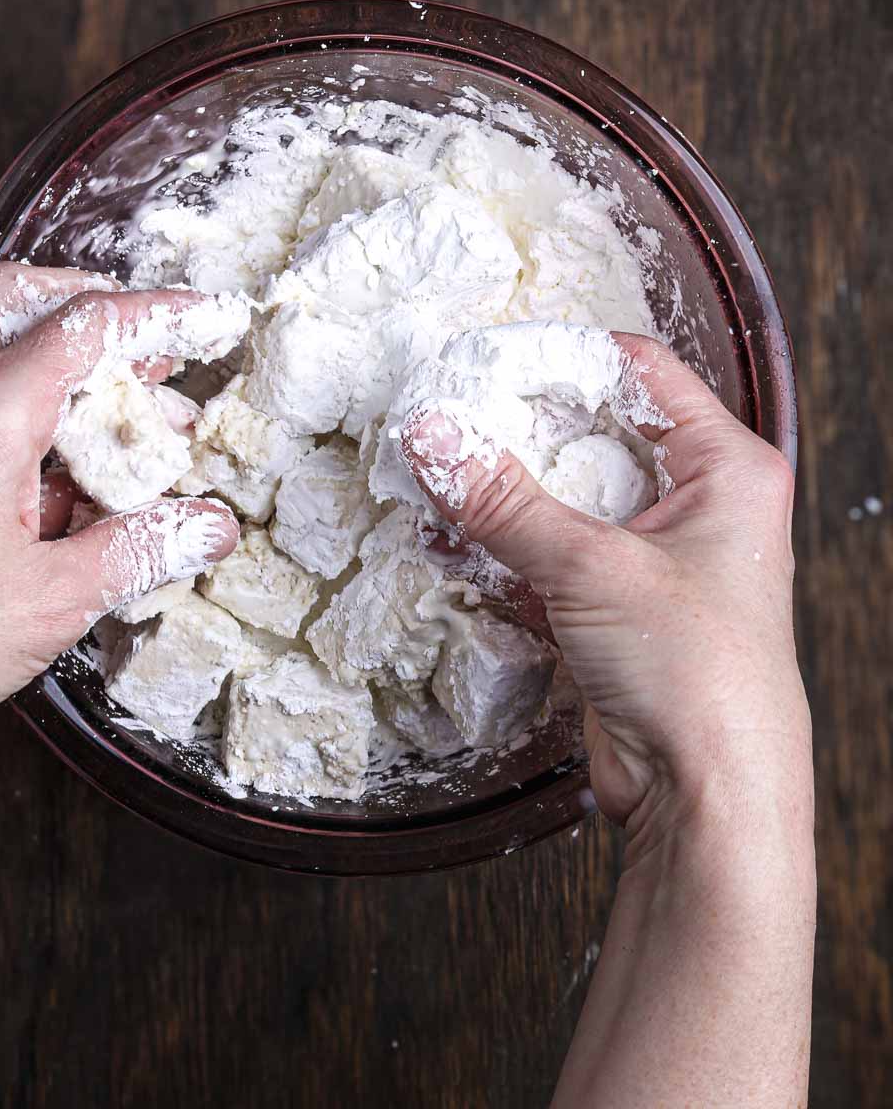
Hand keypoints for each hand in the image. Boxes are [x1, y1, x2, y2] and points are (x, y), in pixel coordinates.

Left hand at [0, 265, 237, 795]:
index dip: (164, 314)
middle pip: (27, 296)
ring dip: (67, 365)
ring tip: (130, 434)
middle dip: (102, 314)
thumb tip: (211, 526)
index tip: (218, 320)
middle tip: (161, 360)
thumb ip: (142, 549)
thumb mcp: (55, 600)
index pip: (90, 324)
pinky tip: (70, 481)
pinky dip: (29, 407)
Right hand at [403, 334, 810, 859]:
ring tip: (435, 470)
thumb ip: (503, 500)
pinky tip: (448, 536)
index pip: (642, 373)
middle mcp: (698, 505)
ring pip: (565, 499)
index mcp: (727, 468)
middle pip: (594, 434)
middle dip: (520, 428)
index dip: (567, 356)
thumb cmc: (700, 676)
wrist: (710, 803)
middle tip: (450, 411)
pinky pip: (550, 556)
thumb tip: (432, 435)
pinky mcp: (616, 609)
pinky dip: (503, 547)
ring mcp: (655, 559)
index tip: (491, 355)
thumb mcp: (593, 568)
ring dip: (503, 491)